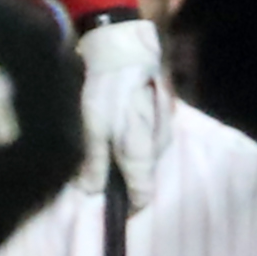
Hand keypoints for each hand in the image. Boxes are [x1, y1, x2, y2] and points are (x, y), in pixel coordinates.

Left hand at [74, 12, 168, 210]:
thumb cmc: (108, 92)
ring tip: (106, 144)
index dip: (127, 205)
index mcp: (142, 155)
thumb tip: (92, 192)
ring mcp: (165, 128)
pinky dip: (135, 140)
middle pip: (145, 176)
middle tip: (98, 169)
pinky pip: (149, 138)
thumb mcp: (93, 129)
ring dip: (129, 157)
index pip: (143, 196)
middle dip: (124, 178)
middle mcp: (159, 146)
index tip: (108, 204)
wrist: (126, 50)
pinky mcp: (163, 113)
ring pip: (147, 156)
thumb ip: (94, 163)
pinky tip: (119, 126)